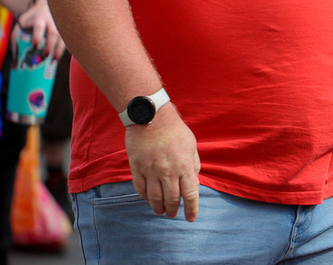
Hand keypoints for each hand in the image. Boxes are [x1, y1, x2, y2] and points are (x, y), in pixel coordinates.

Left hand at [15, 0, 64, 59]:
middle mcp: (51, 21)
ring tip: (54, 60)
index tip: (35, 46)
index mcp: (38, 18)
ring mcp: (60, 25)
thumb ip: (16, 43)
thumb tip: (13, 67)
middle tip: (45, 55)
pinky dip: (64, 49)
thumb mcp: (21, 26)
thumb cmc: (30, 20)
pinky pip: (67, 39)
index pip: (38, 27)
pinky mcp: (65, 29)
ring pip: (62, 37)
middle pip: (53, 33)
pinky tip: (59, 57)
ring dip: (59, 49)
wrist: (45, 6)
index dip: (37, 36)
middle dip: (50, 45)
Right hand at [126, 105, 200, 221]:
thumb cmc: (174, 129)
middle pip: (172, 199)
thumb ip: (194, 165)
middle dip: (173, 211)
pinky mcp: (137, 167)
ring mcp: (151, 170)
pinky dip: (144, 197)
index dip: (191, 209)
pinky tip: (148, 199)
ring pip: (154, 198)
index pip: (190, 194)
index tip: (191, 218)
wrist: (151, 115)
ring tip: (160, 211)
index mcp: (184, 166)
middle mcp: (168, 171)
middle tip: (172, 214)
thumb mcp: (191, 145)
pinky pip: (140, 188)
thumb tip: (195, 184)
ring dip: (158, 208)